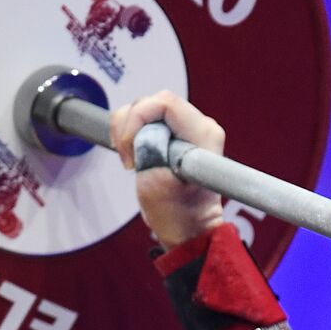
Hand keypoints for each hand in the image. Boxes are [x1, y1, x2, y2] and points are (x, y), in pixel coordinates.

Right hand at [110, 91, 225, 247]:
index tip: (130, 150)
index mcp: (203, 135)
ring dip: (127, 131)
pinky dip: (129, 132)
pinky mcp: (176, 132)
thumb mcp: (156, 186)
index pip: (164, 103)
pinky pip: (145, 118)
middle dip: (130, 126)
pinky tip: (132, 154)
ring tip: (131, 160)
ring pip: (145, 107)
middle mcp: (201, 125)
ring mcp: (189, 128)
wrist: (188, 227)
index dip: (138, 120)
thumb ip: (149, 152)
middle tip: (128, 159)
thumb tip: (141, 133)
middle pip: (152, 102)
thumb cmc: (178, 214)